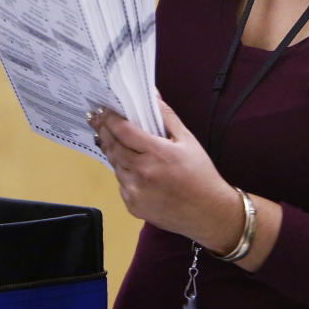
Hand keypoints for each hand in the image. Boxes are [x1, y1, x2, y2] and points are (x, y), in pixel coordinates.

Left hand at [88, 99, 244, 253]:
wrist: (208, 213)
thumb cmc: (201, 174)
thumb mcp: (188, 140)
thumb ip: (167, 116)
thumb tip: (152, 95)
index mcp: (157, 153)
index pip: (123, 130)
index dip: (110, 118)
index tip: (105, 110)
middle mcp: (142, 172)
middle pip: (112, 146)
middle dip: (104, 131)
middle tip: (99, 121)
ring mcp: (135, 191)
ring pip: (115, 165)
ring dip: (114, 152)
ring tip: (117, 142)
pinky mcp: (133, 206)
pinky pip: (121, 184)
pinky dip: (123, 173)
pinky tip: (134, 169)